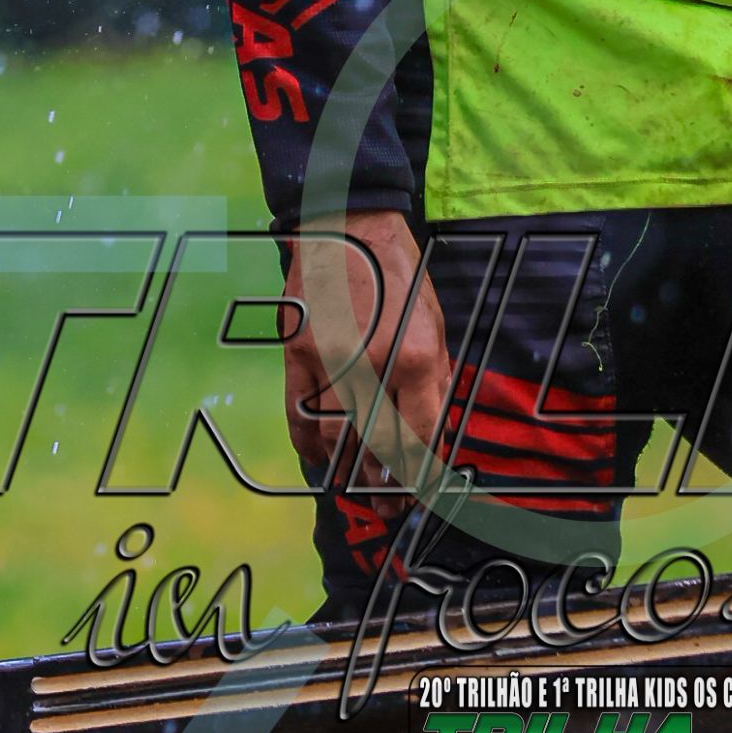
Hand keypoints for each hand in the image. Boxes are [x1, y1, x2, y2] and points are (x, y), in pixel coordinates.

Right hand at [281, 210, 451, 498]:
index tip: (417, 492)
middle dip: (384, 485)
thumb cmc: (398, 273)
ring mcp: (331, 361)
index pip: (420, 436)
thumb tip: (428, 430)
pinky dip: (308, 444)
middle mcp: (374, 365)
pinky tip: (318, 459)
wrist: (349, 225)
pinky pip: (300, 414)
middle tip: (386, 506)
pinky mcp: (297, 353)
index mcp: (418, 357)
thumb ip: (432, 376)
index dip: (419, 473)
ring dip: (345, 471)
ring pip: (337, 438)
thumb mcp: (434, 320)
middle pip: (378, 446)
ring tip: (353, 489)